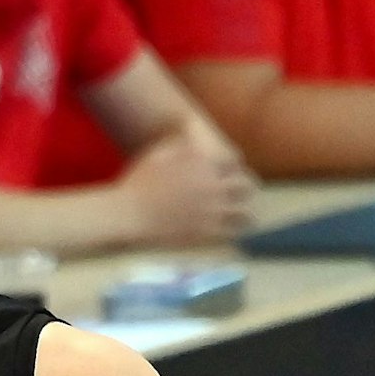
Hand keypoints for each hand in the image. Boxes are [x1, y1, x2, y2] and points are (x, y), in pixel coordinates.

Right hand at [121, 129, 256, 244]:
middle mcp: (214, 187)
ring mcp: (212, 211)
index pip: (236, 164)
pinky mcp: (205, 232)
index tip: (230, 174)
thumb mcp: (159, 153)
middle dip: (245, 188)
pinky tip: (229, 229)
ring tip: (241, 214)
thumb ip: (181, 145)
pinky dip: (234, 230)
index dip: (234, 169)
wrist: (128, 214)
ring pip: (245, 213)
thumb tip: (194, 143)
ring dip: (244, 211)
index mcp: (205, 165)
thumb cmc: (138, 182)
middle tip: (241, 193)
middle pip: (247, 187)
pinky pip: (231, 232)